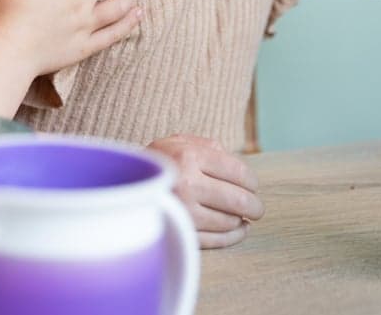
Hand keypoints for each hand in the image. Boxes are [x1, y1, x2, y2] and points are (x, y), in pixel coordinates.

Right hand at [148, 134, 263, 248]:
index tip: (253, 186)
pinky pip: (217, 240)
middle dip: (254, 206)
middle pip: (238, 200)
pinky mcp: (180, 232)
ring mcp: (183, 211)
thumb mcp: (180, 141)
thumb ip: (211, 147)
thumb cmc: (160, 160)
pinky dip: (233, 237)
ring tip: (243, 217)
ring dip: (241, 220)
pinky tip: (238, 230)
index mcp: (190, 156)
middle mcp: (187, 184)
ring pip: (229, 221)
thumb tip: (241, 170)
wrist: (124, 182)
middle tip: (256, 208)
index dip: (252, 182)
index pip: (238, 172)